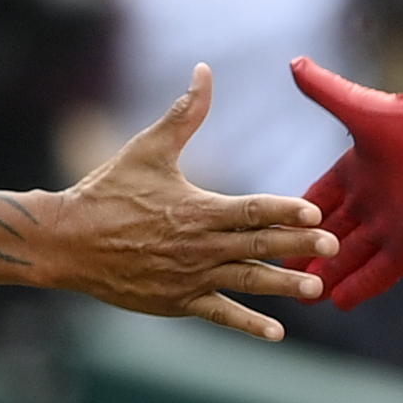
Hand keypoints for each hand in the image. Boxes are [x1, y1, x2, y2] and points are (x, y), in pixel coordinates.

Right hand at [48, 67, 334, 339]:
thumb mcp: (147, 148)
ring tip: (317, 289)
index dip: (285, 209)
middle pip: (258, 245)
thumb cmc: (107, 190)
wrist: (68, 241)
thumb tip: (204, 71)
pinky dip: (247, 323)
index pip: (251, 208)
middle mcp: (199, 245)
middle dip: (298, 246)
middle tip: (335, 246)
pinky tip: (277, 332)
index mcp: (197, 208)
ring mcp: (190, 276)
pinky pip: (219, 313)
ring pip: (246, 281)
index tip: (316, 211)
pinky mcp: (178, 301)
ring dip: (283, 285)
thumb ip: (184, 113)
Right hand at [289, 57, 402, 308]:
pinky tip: (339, 302)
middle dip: (306, 254)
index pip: (318, 199)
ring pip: (352, 257)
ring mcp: (392, 225)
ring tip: (303, 297)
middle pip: (331, 235)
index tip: (270, 229)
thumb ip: (326, 90)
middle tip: (281, 273)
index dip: (294, 216)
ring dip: (329, 276)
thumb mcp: (361, 108)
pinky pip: (381, 271)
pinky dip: (362, 285)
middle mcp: (373, 202)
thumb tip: (294, 63)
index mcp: (357, 171)